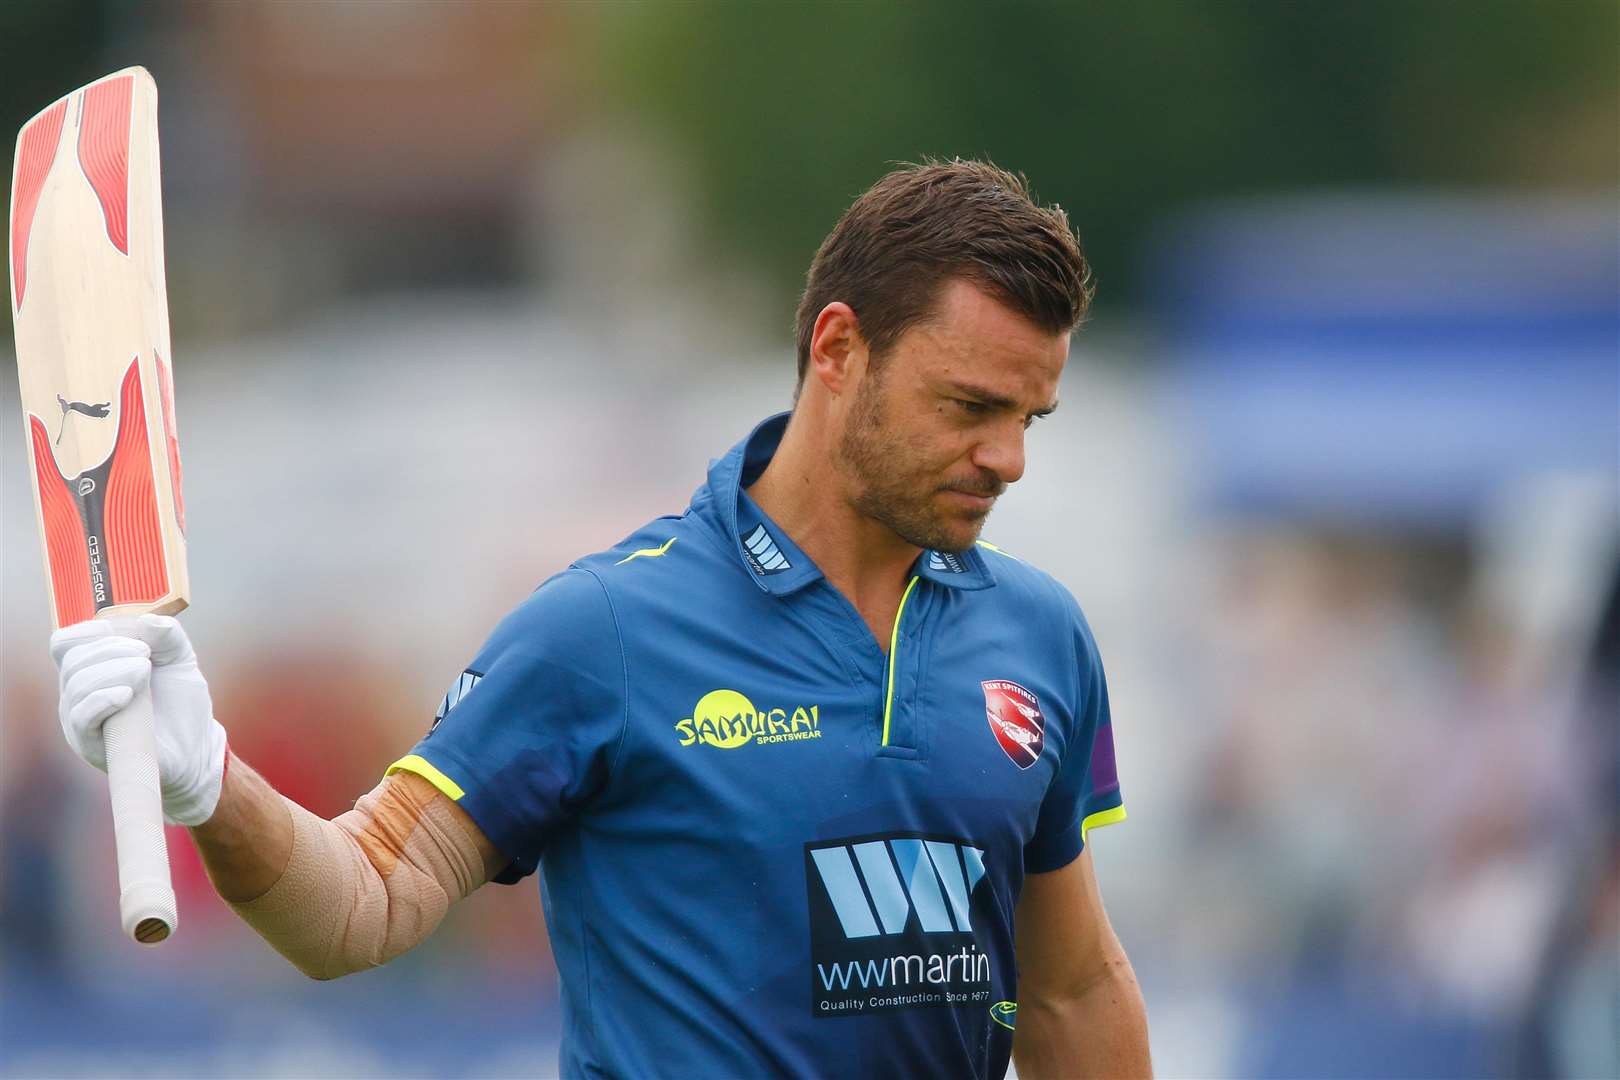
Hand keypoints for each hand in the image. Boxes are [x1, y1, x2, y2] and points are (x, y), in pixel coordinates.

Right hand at [50, 614, 227, 825]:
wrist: (195, 748)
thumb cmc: (181, 703)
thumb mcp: (181, 660)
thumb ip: (169, 635)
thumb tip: (148, 619)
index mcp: (92, 669)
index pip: (64, 644)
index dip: (84, 631)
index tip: (113, 628)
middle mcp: (77, 693)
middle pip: (72, 660)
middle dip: (110, 649)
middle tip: (145, 654)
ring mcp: (80, 720)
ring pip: (76, 685)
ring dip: (112, 670)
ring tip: (145, 671)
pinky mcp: (90, 744)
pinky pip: (81, 717)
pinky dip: (102, 699)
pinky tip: (127, 695)